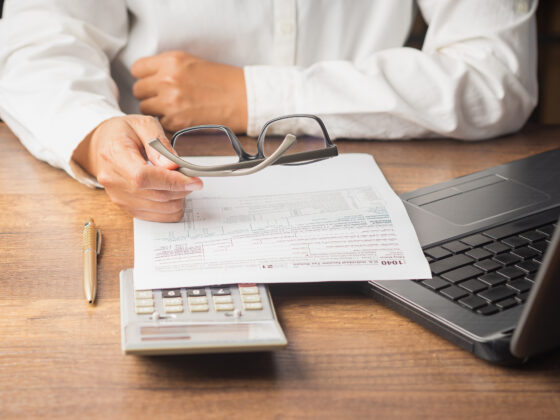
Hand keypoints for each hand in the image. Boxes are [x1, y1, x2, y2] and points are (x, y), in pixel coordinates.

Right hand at [72, 115, 202, 221]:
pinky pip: (156, 217)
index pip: (143, 177)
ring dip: (178, 198)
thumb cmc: (124, 132)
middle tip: (192, 178)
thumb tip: (173, 166)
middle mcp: (113, 180)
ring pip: (159, 208)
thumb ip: (159, 144)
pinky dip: (171, 208)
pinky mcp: (127, 208)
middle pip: (154, 195)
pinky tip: (173, 193)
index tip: (194, 180)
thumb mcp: (143, 125)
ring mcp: (118, 197)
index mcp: (114, 154)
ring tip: (181, 182)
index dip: (172, 181)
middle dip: (181, 189)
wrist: (103, 144)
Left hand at [131, 51, 247, 132]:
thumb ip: (167, 67)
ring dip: (156, 110)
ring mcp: (170, 102)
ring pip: (145, 108)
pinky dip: (169, 122)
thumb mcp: (191, 62)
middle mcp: (167, 80)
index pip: (137, 69)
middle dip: (149, 94)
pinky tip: (184, 116)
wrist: (243, 100)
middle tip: (165, 97)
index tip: (152, 81)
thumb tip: (147, 76)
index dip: (145, 76)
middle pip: (138, 90)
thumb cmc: (222, 81)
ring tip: (175, 107)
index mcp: (171, 61)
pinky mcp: (176, 122)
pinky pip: (160, 122)